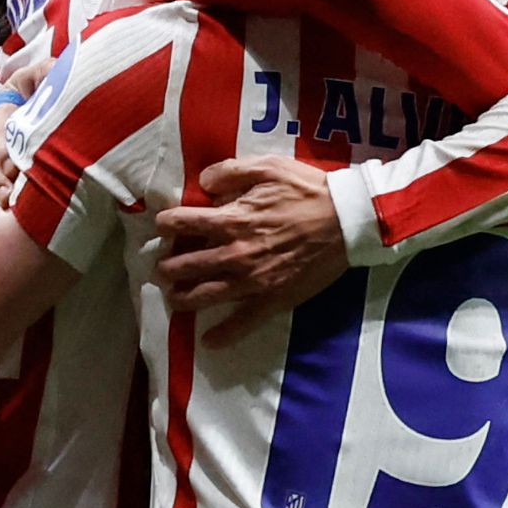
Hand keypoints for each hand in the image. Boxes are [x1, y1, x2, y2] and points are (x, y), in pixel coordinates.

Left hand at [153, 155, 346, 339]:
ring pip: (206, 295)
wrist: (347, 221)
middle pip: (188, 264)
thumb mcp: (268, 166)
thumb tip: (205, 183)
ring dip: (183, 298)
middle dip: (168, 267)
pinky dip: (224, 335)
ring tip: (173, 298)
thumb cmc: (308, 191)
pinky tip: (209, 341)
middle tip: (161, 268)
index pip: (185, 223)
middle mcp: (235, 253)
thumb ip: (231, 171)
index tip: (163, 225)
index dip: (168, 224)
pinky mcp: (273, 299)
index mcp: (232, 220)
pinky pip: (243, 323)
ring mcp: (252, 281)